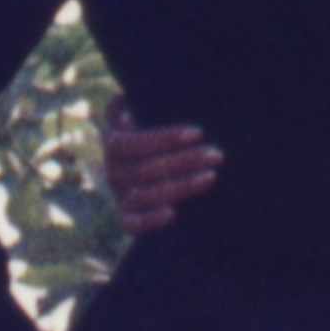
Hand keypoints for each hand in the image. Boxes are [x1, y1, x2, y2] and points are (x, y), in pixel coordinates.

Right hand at [99, 113, 218, 235]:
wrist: (148, 166)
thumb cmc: (152, 131)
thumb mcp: (140, 111)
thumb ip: (129, 105)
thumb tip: (124, 107)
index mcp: (112, 141)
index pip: (133, 142)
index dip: (164, 139)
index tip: (198, 132)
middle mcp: (112, 170)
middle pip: (144, 169)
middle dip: (184, 161)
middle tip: (217, 154)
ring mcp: (120, 195)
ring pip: (142, 195)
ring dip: (178, 186)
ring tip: (212, 176)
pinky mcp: (127, 218)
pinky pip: (131, 224)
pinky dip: (149, 220)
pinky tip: (173, 213)